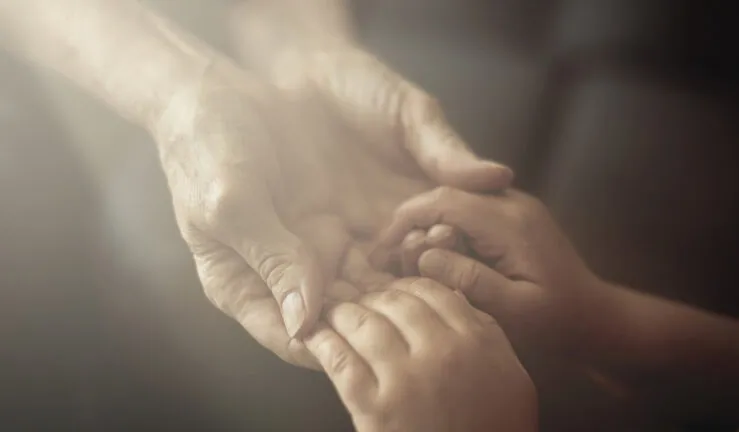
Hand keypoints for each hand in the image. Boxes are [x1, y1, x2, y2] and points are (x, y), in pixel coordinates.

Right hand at [153, 55, 510, 367]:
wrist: (221, 92)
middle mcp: (281, 278)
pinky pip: (375, 250)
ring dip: (397, 289)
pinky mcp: (337, 221)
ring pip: (363, 288)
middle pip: (336, 320)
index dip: (336, 346)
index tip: (379, 342)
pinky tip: (433, 246)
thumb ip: (270, 258)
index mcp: (241, 287)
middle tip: (423, 315)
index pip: (292, 338)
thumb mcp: (231, 203)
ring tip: (436, 284)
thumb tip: (303, 321)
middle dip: (379, 321)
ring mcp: (312, 250)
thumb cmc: (206, 148)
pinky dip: (403, 252)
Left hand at [304, 278, 537, 431]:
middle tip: (357, 296)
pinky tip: (313, 335)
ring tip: (332, 311)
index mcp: (476, 341)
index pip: (431, 292)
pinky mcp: (375, 409)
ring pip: (364, 325)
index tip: (391, 289)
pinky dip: (323, 343)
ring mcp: (406, 380)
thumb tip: (453, 296)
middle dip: (371, 295)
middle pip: (394, 303)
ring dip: (343, 313)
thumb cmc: (497, 429)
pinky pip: (341, 362)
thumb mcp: (511, 377)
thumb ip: (487, 333)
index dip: (404, 285)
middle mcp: (441, 353)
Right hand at [374, 187, 604, 357]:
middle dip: (411, 222)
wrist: (597, 317)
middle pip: (445, 195)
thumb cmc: (558, 321)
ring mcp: (513, 208)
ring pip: (454, 202)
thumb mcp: (513, 309)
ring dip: (426, 227)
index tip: (380, 248)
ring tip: (404, 261)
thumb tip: (424, 257)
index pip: (444, 200)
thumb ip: (469, 280)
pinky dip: (443, 231)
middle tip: (386, 257)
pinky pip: (468, 214)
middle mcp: (511, 203)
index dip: (405, 219)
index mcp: (509, 222)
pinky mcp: (512, 219)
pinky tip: (431, 259)